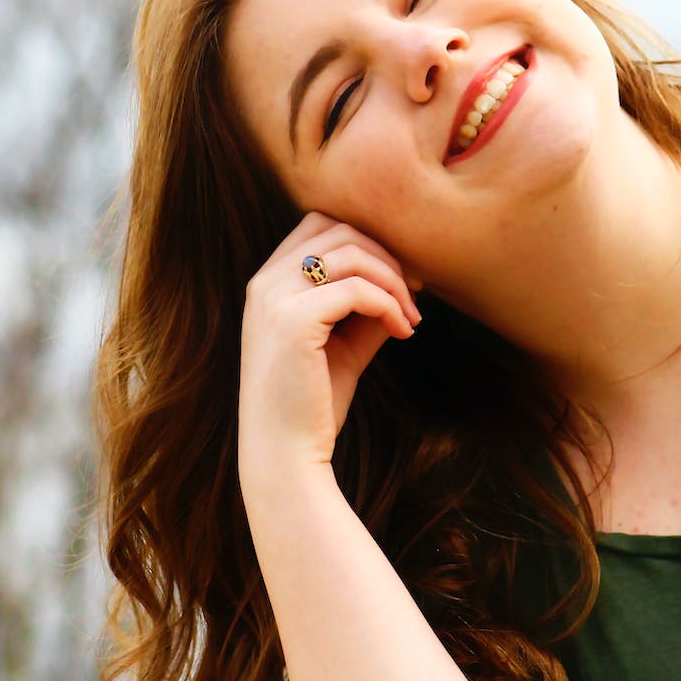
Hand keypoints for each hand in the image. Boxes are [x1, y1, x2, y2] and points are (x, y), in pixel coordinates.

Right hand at [236, 213, 422, 499]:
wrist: (285, 454)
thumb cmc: (313, 403)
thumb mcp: (345, 344)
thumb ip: (367, 307)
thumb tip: (406, 280)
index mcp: (269, 283)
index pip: (321, 225)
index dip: (369, 243)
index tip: (402, 278)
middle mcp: (265, 282)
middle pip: (340, 229)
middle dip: (387, 256)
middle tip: (416, 294)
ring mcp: (274, 298)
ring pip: (352, 252)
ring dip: (393, 281)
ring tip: (411, 318)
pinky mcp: (292, 321)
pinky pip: (357, 289)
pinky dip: (389, 304)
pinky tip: (403, 331)